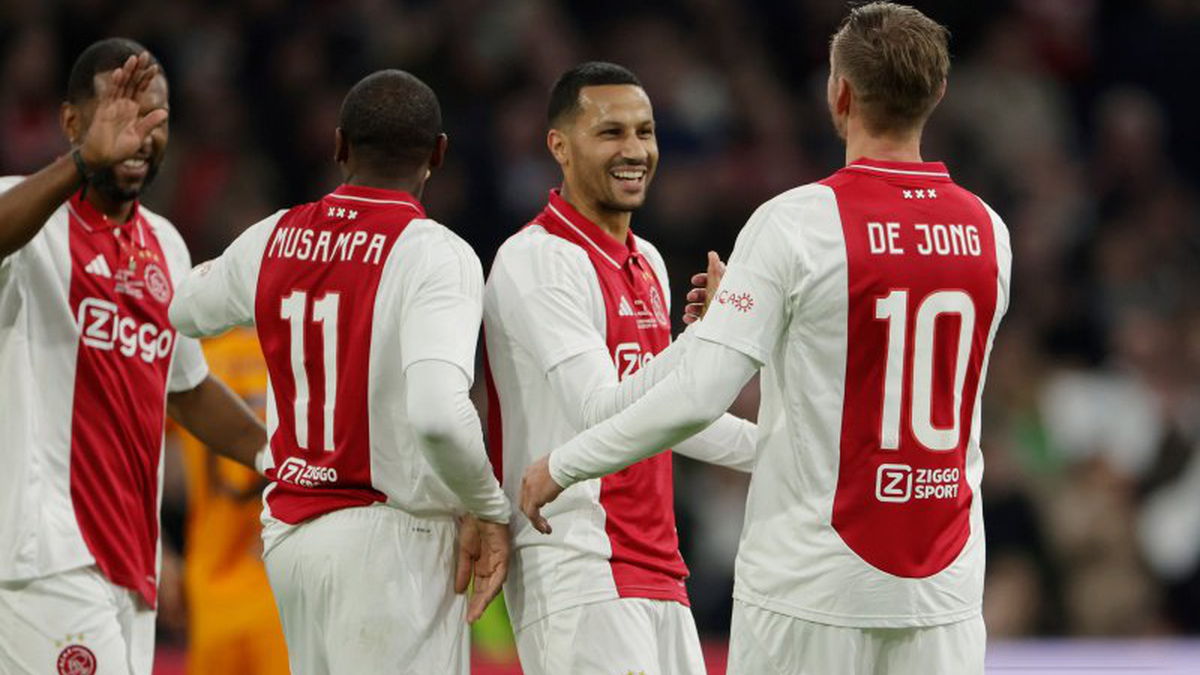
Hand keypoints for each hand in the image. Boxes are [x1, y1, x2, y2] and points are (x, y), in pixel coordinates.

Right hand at [77, 52, 167, 167]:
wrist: (102, 158)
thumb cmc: (119, 150)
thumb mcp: (138, 137)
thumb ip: (149, 124)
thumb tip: (165, 111)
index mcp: (132, 111)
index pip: (140, 91)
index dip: (146, 79)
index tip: (155, 67)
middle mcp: (122, 105)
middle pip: (131, 83)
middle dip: (138, 69)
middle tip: (144, 54)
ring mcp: (112, 106)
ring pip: (121, 85)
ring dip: (127, 72)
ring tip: (134, 58)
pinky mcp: (103, 111)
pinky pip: (109, 95)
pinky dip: (115, 84)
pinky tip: (119, 73)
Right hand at [455, 515, 510, 622]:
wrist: (479, 510)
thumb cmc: (472, 527)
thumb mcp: (464, 552)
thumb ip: (463, 571)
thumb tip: (458, 591)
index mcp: (482, 565)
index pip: (478, 587)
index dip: (473, 600)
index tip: (467, 615)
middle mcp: (492, 566)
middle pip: (486, 589)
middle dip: (479, 604)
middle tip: (471, 619)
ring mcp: (499, 561)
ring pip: (494, 586)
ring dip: (485, 599)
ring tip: (477, 612)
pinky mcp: (504, 556)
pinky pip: (499, 575)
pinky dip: (492, 586)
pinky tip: (486, 597)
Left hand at [519, 455, 563, 534]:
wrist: (565, 464)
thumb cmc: (564, 463)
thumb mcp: (552, 469)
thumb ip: (548, 478)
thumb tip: (553, 485)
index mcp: (529, 473)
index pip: (526, 491)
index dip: (531, 501)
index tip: (539, 507)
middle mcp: (526, 481)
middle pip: (524, 502)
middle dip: (531, 513)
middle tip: (539, 521)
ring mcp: (528, 490)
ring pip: (527, 510)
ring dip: (536, 521)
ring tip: (544, 528)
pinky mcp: (534, 498)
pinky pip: (533, 515)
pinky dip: (538, 524)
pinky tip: (544, 528)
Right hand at [682, 251, 724, 323]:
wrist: (729, 329)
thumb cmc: (725, 306)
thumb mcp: (717, 285)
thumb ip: (713, 269)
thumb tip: (712, 253)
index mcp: (724, 288)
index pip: (713, 280)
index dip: (702, 278)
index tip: (694, 280)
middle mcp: (720, 300)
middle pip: (704, 293)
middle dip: (694, 294)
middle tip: (691, 297)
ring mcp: (716, 312)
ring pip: (699, 306)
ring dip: (691, 306)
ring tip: (689, 310)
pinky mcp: (711, 323)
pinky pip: (698, 318)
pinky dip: (691, 317)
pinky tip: (688, 318)